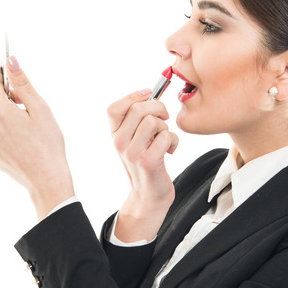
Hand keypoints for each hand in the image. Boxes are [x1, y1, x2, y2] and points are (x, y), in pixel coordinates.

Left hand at [0, 56, 74, 219]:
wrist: (46, 179)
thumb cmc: (48, 143)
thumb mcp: (40, 108)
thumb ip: (22, 84)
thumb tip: (10, 61)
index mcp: (0, 112)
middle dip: (2, 98)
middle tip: (22, 103)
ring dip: (0, 115)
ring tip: (23, 126)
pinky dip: (0, 131)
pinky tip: (19, 140)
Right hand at [108, 90, 178, 241]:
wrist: (148, 195)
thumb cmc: (146, 162)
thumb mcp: (135, 140)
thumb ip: (138, 118)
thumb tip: (152, 92)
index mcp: (114, 135)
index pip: (114, 108)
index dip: (134, 96)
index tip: (149, 95)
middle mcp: (119, 142)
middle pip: (139, 108)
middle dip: (159, 108)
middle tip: (164, 119)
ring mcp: (132, 152)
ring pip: (153, 121)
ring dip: (166, 127)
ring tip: (164, 139)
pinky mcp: (148, 161)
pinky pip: (165, 136)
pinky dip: (173, 140)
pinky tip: (170, 150)